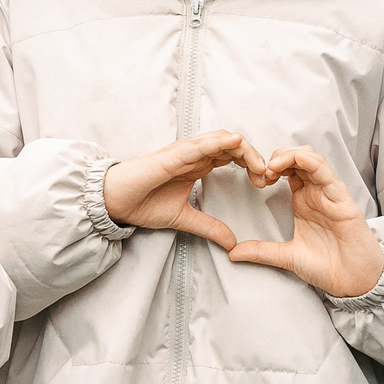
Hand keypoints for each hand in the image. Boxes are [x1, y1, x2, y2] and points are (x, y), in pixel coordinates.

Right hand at [101, 130, 259, 247]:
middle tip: (268, 176)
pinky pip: (201, 145)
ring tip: (259, 164)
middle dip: (254, 157)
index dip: (252, 165)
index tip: (265, 183)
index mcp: (197, 165)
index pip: (232, 157)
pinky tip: (236, 142)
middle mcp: (193, 154)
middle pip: (232, 146)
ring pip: (221, 141)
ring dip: (244, 149)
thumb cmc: (143, 204)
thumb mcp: (184, 219)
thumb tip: (232, 243)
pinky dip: (220, 141)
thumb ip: (209, 227)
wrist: (116, 202)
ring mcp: (184, 152)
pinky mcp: (173, 155)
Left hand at [228, 146, 383, 298]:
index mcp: (304, 200)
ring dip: (291, 155)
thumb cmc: (327, 266)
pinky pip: (327, 173)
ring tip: (273, 165)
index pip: (287, 169)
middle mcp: (317, 192)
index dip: (269, 166)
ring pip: (313, 159)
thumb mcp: (287, 256)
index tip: (254, 177)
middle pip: (299, 157)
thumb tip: (233, 253)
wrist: (353, 282)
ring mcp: (330, 194)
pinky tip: (296, 161)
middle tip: (261, 169)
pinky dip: (311, 162)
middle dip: (278, 156)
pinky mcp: (343, 199)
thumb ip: (261, 252)